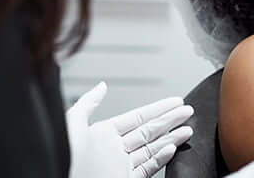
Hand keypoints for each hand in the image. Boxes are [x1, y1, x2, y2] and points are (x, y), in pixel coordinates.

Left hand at [66, 81, 193, 177]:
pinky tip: (172, 148)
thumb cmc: (65, 160)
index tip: (175, 101)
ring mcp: (122, 167)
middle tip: (188, 110)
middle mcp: (115, 150)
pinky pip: (148, 168)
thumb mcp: (73, 125)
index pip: (138, 117)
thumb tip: (102, 86)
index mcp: (103, 134)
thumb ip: (88, 104)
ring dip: (171, 138)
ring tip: (188, 128)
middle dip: (170, 120)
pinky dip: (162, 158)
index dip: (157, 108)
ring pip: (152, 149)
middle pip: (149, 131)